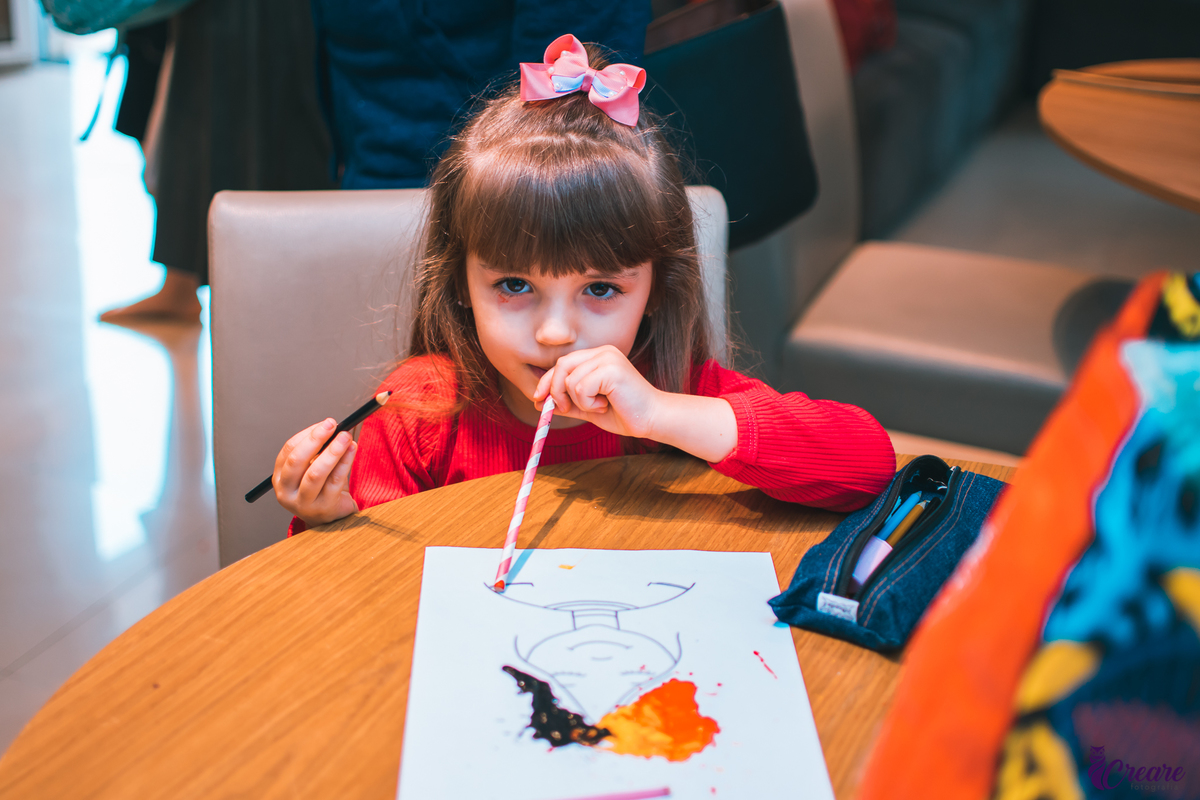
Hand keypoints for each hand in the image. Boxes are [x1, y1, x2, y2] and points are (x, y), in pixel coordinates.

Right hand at [272, 419, 358, 525]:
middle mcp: (286, 492)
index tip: (326, 423)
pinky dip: (345, 462)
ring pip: (315, 473)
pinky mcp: (324, 508)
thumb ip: (318, 451)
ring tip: (346, 437)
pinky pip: (335, 481)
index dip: (308, 434)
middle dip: (315, 439)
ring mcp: (303, 503)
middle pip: (296, 461)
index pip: (288, 450)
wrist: (331, 517)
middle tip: (332, 425)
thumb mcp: (312, 469)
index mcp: (279, 478)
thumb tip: (333, 428)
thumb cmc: (321, 489)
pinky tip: (352, 450)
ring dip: (332, 451)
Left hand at [534, 345, 659, 438]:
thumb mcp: (589, 408)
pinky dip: (588, 402)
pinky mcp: (611, 369)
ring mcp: (607, 358)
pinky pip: (581, 387)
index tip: (537, 398)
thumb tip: (540, 403)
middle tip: (563, 409)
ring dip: (579, 401)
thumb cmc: (625, 413)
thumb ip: (568, 403)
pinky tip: (605, 405)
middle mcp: (603, 352)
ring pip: (570, 380)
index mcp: (598, 356)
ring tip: (599, 406)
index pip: (563, 363)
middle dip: (556, 390)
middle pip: (562, 365)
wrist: (652, 419)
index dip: (547, 381)